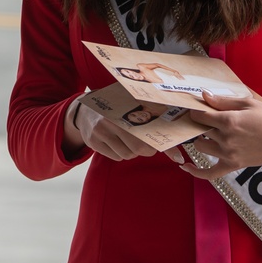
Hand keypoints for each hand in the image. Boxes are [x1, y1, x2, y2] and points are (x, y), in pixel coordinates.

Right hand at [69, 101, 184, 164]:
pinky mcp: (93, 142)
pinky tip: (117, 143)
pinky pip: (116, 157)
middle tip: (147, 145)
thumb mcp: (130, 105)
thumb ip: (152, 117)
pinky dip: (120, 154)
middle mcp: (110, 120)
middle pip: (137, 148)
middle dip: (146, 150)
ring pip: (127, 154)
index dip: (163, 145)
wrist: (84, 110)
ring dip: (132, 152)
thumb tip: (177, 140)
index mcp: (123, 110)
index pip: (147, 132)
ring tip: (128, 141)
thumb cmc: (114, 108)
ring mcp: (100, 132)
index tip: (177, 156)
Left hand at [179, 92, 261, 179]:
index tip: (195, 107)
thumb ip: (223, 101)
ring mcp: (229, 155)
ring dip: (200, 139)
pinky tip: (184, 166)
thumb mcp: (248, 103)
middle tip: (202, 118)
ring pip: (200, 146)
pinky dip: (196, 171)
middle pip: (198, 130)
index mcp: (229, 121)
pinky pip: (209, 173)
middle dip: (198, 123)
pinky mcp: (233, 166)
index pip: (199, 116)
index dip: (195, 110)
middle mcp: (227, 139)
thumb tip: (204, 95)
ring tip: (206, 132)